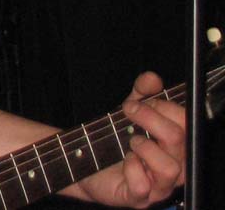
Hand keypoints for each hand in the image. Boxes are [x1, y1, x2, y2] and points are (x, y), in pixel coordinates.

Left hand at [75, 72, 184, 206]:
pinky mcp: (139, 198)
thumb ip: (141, 92)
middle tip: (129, 112)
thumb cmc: (116, 138)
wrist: (88, 163)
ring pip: (168, 167)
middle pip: (178, 138)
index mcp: (178, 144)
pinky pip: (142, 186)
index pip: (188, 122)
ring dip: (144, 147)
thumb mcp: (129, 109)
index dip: (164, 106)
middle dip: (149, 117)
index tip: (139, 101)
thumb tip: (152, 78)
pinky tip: (125, 162)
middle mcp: (176, 166)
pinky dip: (130, 169)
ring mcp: (159, 185)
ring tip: (130, 142)